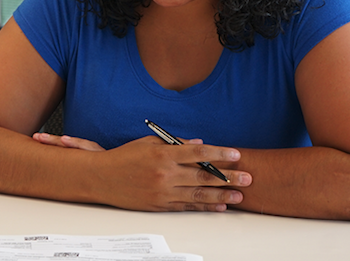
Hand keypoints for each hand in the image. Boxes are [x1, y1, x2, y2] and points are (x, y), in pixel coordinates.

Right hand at [33, 133, 250, 211]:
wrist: (102, 178)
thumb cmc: (125, 157)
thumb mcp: (149, 142)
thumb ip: (175, 144)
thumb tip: (199, 145)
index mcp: (163, 153)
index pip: (197, 153)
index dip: (219, 154)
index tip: (235, 154)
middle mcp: (165, 174)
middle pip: (203, 176)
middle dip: (229, 178)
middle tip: (247, 178)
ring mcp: (163, 192)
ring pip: (198, 195)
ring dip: (222, 195)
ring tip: (239, 196)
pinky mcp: (159, 205)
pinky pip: (187, 207)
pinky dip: (204, 207)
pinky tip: (219, 206)